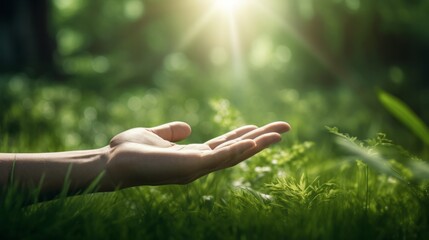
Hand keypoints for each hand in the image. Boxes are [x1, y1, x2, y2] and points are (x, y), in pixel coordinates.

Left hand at [103, 121, 289, 189]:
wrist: (110, 162)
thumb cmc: (128, 151)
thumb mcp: (154, 135)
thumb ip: (171, 131)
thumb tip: (188, 127)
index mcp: (191, 155)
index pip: (224, 145)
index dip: (242, 136)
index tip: (259, 127)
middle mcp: (198, 164)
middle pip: (236, 150)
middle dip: (260, 140)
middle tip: (284, 128)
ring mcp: (195, 167)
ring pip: (233, 155)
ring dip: (256, 144)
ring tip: (277, 134)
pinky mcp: (189, 166)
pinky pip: (219, 157)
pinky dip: (237, 150)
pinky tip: (253, 141)